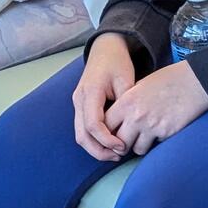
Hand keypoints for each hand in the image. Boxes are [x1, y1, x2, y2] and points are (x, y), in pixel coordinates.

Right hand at [72, 33, 135, 159]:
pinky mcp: (80, 107)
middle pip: (82, 135)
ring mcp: (77, 104)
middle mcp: (79, 100)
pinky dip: (94, 141)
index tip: (123, 146)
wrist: (104, 50)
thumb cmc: (117, 63)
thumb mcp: (126, 79)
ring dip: (96, 148)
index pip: (93, 124)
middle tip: (118, 156)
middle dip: (99, 150)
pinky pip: (82, 130)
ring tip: (115, 154)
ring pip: (80, 135)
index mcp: (90, 92)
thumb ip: (126, 103)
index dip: (107, 140)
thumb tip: (130, 128)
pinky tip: (110, 144)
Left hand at [103, 60, 207, 155]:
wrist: (194, 82)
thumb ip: (126, 102)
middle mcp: (136, 116)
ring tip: (145, 137)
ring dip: (139, 145)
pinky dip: (156, 142)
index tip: (112, 132)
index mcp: (126, 102)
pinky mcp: (166, 134)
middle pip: (118, 142)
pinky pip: (155, 146)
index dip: (107, 131)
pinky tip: (161, 131)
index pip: (105, 125)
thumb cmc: (167, 81)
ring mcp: (152, 127)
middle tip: (126, 141)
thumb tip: (117, 118)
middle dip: (121, 144)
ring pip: (136, 149)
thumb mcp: (140, 85)